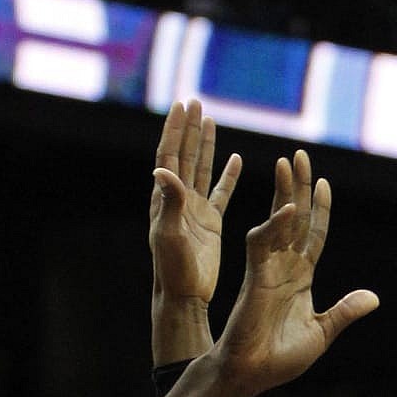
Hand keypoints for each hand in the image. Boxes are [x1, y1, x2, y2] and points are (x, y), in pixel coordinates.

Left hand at [151, 99, 241, 321]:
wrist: (185, 294)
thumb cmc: (173, 269)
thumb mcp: (170, 234)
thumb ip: (169, 201)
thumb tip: (162, 169)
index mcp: (166, 199)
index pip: (169, 156)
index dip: (174, 131)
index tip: (180, 107)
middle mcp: (179, 200)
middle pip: (184, 155)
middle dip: (189, 128)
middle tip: (194, 102)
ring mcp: (195, 210)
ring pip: (201, 169)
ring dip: (204, 145)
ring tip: (209, 120)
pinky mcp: (210, 223)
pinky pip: (220, 192)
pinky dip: (227, 174)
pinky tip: (234, 158)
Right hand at [215, 151, 377, 396]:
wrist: (252, 374)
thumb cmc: (280, 358)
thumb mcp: (323, 331)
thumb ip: (344, 311)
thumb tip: (373, 298)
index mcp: (300, 277)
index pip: (314, 234)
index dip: (320, 209)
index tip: (324, 183)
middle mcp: (284, 267)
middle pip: (295, 218)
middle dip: (298, 186)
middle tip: (300, 155)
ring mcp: (269, 269)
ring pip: (279, 221)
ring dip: (285, 192)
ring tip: (288, 162)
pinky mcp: (256, 277)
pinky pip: (265, 244)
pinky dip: (278, 226)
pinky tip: (291, 208)